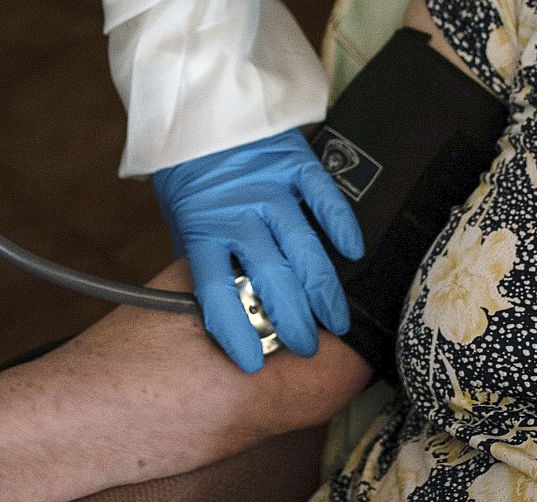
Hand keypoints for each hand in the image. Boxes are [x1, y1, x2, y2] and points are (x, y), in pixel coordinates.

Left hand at [153, 129, 363, 372]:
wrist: (196, 103)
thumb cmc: (189, 171)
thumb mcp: (183, 220)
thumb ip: (203, 259)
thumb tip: (218, 307)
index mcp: (203, 231)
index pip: (217, 293)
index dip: (235, 331)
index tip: (253, 363)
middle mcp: (238, 214)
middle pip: (270, 280)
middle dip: (292, 322)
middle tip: (307, 348)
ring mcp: (269, 189)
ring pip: (303, 249)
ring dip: (322, 291)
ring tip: (337, 321)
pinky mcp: (295, 164)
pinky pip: (324, 199)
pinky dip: (340, 227)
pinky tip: (354, 253)